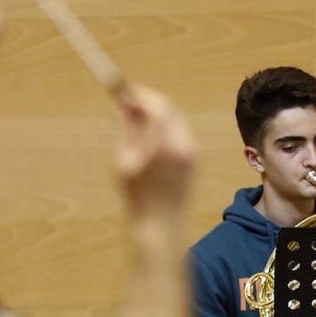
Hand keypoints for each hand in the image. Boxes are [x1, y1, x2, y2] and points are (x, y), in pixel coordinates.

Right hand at [114, 85, 195, 214]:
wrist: (162, 224)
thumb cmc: (137, 196)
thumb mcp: (123, 161)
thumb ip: (124, 129)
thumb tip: (120, 104)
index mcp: (163, 143)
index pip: (155, 104)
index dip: (138, 94)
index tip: (122, 92)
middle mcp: (183, 142)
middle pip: (168, 107)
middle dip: (147, 101)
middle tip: (126, 103)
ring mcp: (192, 149)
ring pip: (174, 117)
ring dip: (156, 113)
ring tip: (134, 122)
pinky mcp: (195, 156)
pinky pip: (179, 130)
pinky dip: (164, 126)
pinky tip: (149, 138)